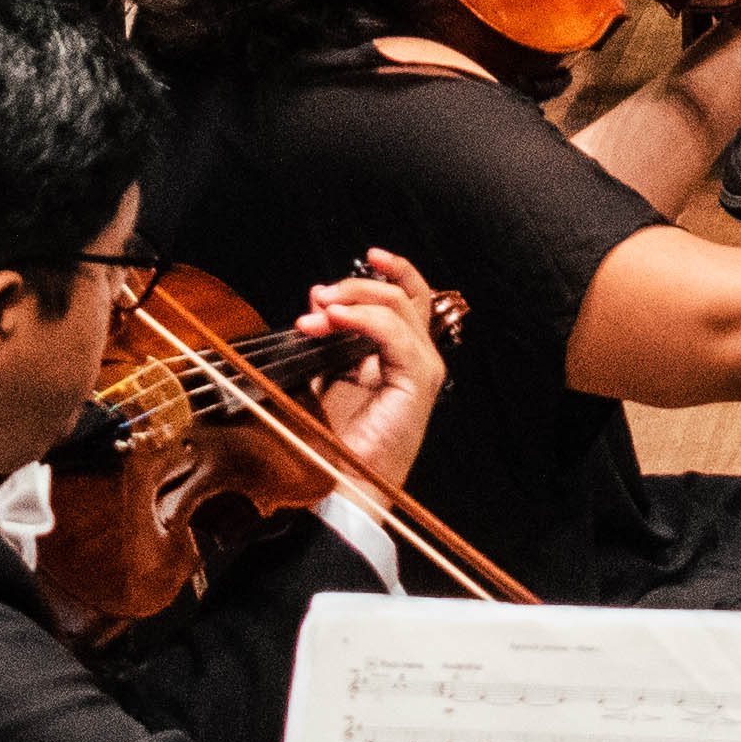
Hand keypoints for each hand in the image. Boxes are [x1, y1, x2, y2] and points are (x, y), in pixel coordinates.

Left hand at [293, 247, 455, 490]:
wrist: (342, 484)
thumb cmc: (336, 440)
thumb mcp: (325, 373)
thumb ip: (327, 334)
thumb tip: (319, 295)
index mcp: (400, 355)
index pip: (407, 297)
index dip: (387, 273)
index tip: (365, 257)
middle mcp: (418, 357)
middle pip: (403, 294)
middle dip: (357, 286)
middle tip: (320, 295)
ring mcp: (422, 368)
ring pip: (399, 305)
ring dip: (353, 299)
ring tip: (318, 312)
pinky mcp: (417, 380)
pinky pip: (393, 333)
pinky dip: (361, 319)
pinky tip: (333, 319)